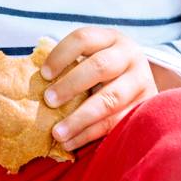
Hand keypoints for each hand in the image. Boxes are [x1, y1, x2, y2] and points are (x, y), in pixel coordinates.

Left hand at [40, 28, 158, 150]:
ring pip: (110, 99)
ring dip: (80, 118)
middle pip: (100, 66)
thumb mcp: (92, 58)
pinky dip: (90, 134)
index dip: (61, 55)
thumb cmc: (103, 72)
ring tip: (57, 133)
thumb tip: (35, 80)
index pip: (83, 39)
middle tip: (48, 101)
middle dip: (70, 85)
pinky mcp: (145, 107)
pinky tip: (72, 142)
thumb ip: (71, 64)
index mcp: (111, 38)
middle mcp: (130, 56)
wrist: (141, 84)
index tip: (44, 74)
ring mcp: (141, 81)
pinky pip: (116, 123)